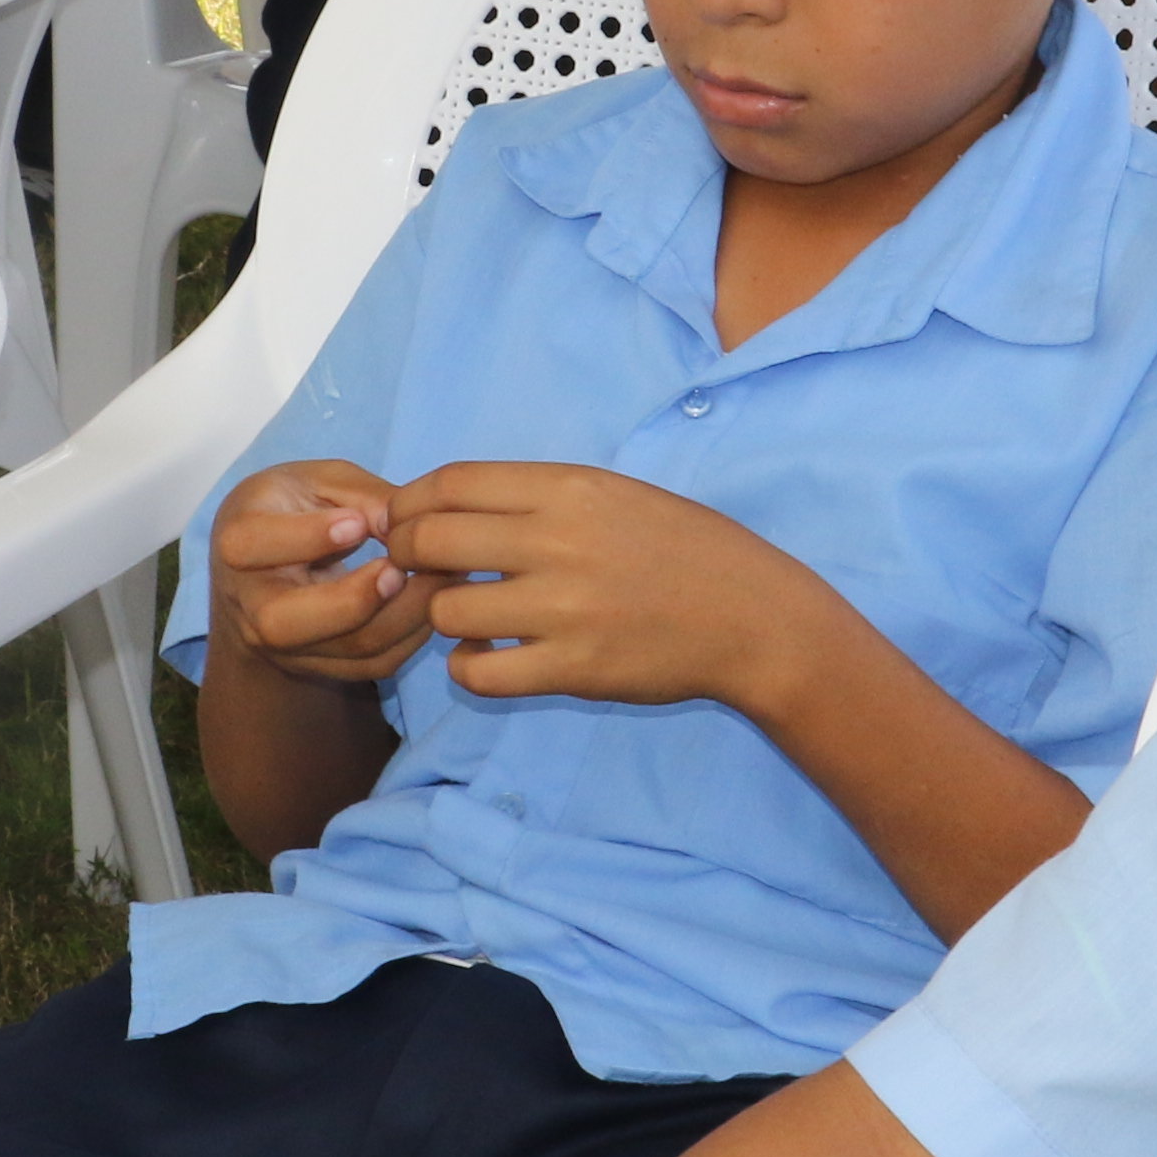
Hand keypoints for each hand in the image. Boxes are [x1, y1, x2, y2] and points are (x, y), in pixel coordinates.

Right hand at [209, 459, 438, 688]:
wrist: (264, 569)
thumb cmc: (293, 509)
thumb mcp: (318, 482)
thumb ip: (361, 495)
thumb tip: (405, 525)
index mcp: (238, 540)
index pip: (253, 546)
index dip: (307, 537)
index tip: (357, 523)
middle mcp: (249, 603)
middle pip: (283, 623)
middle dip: (352, 600)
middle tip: (397, 570)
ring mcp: (282, 646)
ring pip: (344, 649)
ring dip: (403, 616)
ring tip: (439, 576)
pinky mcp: (321, 667)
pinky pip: (374, 665)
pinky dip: (414, 635)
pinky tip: (435, 601)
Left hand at [377, 462, 834, 712]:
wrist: (753, 618)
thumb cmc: (684, 549)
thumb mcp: (616, 493)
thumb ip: (538, 497)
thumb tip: (449, 504)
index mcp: (569, 488)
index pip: (450, 483)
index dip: (408, 503)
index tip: (402, 521)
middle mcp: (559, 542)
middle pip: (432, 541)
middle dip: (407, 556)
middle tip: (415, 572)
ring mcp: (564, 610)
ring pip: (448, 611)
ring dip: (443, 616)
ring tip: (468, 618)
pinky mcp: (573, 669)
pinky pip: (480, 674)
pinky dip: (468, 668)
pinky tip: (486, 659)